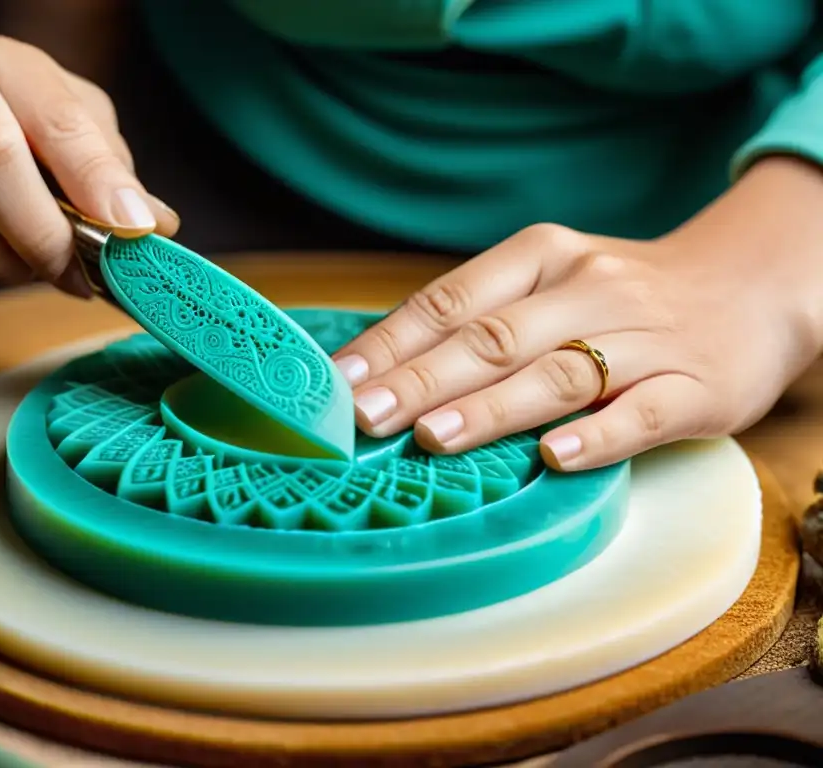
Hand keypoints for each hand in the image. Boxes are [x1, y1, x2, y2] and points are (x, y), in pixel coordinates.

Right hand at [0, 35, 177, 294]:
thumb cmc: (4, 111)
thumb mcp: (66, 114)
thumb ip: (108, 166)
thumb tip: (153, 225)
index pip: (50, 127)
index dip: (97, 185)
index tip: (135, 232)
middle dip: (50, 246)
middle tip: (78, 275)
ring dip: (4, 267)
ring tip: (12, 244)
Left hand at [333, 158, 822, 470]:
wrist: (749, 285)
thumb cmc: (620, 296)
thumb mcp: (549, 281)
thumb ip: (481, 318)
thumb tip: (382, 369)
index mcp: (542, 257)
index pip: (451, 301)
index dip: (391, 344)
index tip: (339, 383)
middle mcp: (588, 289)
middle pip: (493, 338)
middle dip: (421, 381)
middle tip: (364, 419)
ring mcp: (643, 338)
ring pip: (558, 374)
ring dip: (491, 409)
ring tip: (431, 440)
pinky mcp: (694, 386)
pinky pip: (642, 412)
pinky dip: (598, 435)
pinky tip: (554, 458)